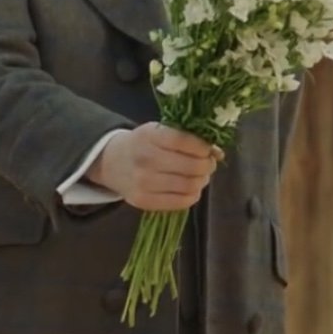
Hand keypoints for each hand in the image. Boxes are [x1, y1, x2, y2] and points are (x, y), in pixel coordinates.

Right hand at [89, 123, 222, 211]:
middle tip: (208, 163)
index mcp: (149, 136)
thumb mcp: (161, 131)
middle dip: (207, 165)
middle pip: (191, 166)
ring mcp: (143, 183)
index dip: (203, 147)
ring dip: (202, 180)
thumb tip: (219, 153)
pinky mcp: (144, 201)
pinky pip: (181, 202)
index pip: (184, 141)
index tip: (208, 149)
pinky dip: (193, 195)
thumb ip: (189, 138)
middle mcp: (145, 159)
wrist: (113, 162)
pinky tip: (190, 187)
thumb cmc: (145, 143)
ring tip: (199, 175)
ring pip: (189, 185)